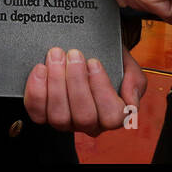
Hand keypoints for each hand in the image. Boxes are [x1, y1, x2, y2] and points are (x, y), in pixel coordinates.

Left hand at [23, 45, 146, 134]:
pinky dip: (36, 90)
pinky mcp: (44, 114)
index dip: (101, 90)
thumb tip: (130, 100)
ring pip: (59, 117)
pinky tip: (40, 69)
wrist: (89, 48)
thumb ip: (135, 81)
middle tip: (73, 54)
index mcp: (113, 115)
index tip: (94, 62)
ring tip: (56, 57)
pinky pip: (37, 112)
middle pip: (84, 117)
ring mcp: (66, 121)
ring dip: (56, 84)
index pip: (112, 116)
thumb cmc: (109, 59)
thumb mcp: (128, 65)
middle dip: (76, 82)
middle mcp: (89, 123)